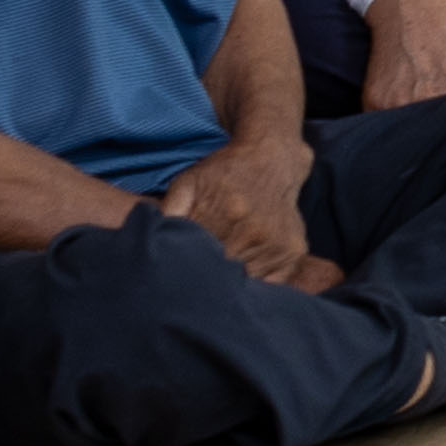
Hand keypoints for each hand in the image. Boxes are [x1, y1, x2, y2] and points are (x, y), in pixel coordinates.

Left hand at [152, 134, 340, 292]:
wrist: (272, 159)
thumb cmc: (224, 173)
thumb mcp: (188, 184)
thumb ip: (168, 211)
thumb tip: (151, 241)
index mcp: (226, 217)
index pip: (202, 263)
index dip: (190, 273)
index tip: (181, 277)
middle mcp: (255, 233)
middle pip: (226, 278)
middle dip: (210, 283)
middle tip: (198, 284)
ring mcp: (278, 244)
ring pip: (249, 283)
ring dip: (234, 286)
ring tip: (220, 282)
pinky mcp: (294, 251)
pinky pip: (274, 283)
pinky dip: (259, 284)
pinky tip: (245, 273)